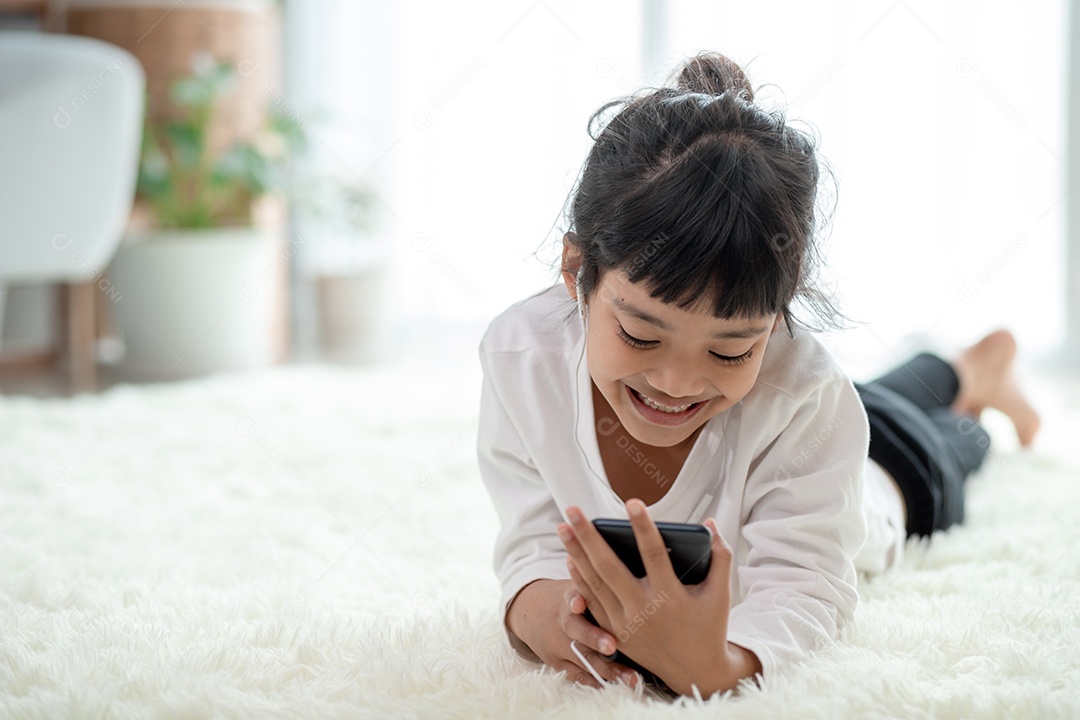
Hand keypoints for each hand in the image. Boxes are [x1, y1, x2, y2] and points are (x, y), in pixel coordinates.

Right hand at [505, 578, 641, 688]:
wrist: (532, 611)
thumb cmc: (570, 595)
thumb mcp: (577, 581)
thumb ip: (600, 577)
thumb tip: (631, 558)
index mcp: (569, 597)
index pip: (571, 596)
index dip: (575, 599)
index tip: (579, 602)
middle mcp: (562, 621)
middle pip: (576, 630)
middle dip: (593, 638)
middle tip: (611, 645)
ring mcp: (559, 644)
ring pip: (582, 657)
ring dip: (606, 668)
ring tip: (628, 677)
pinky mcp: (558, 662)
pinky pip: (579, 675)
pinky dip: (596, 680)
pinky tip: (615, 686)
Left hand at [557, 499, 759, 695]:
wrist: (695, 672)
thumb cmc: (709, 627)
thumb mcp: (720, 594)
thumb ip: (720, 557)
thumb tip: (710, 523)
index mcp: (670, 596)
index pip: (653, 554)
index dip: (643, 526)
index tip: (632, 502)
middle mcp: (643, 609)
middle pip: (609, 566)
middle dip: (588, 536)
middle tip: (572, 510)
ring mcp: (625, 622)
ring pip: (594, 582)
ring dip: (576, 553)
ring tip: (563, 527)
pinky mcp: (615, 632)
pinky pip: (592, 602)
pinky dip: (580, 579)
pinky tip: (571, 558)